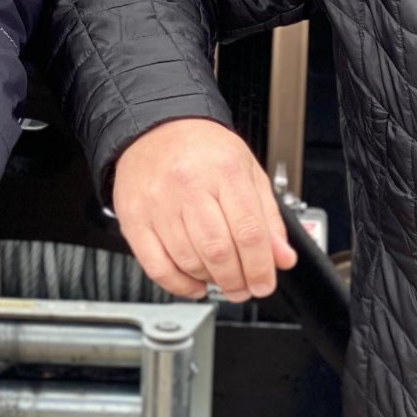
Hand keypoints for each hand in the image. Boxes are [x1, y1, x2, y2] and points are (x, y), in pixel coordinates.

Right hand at [112, 119, 297, 302]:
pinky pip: (157, 267)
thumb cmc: (202, 149)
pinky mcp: (134, 219)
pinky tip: (194, 283)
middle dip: (237, 281)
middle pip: (218, 250)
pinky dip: (179, 285)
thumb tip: (282, 257)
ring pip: (189, 261)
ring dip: (211, 281)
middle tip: (244, 288)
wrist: (155, 128)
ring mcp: (158, 203)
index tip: (264, 283)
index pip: (249, 231)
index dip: (261, 267)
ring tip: (221, 278)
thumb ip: (268, 216)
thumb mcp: (247, 170)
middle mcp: (189, 184)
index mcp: (224, 169)